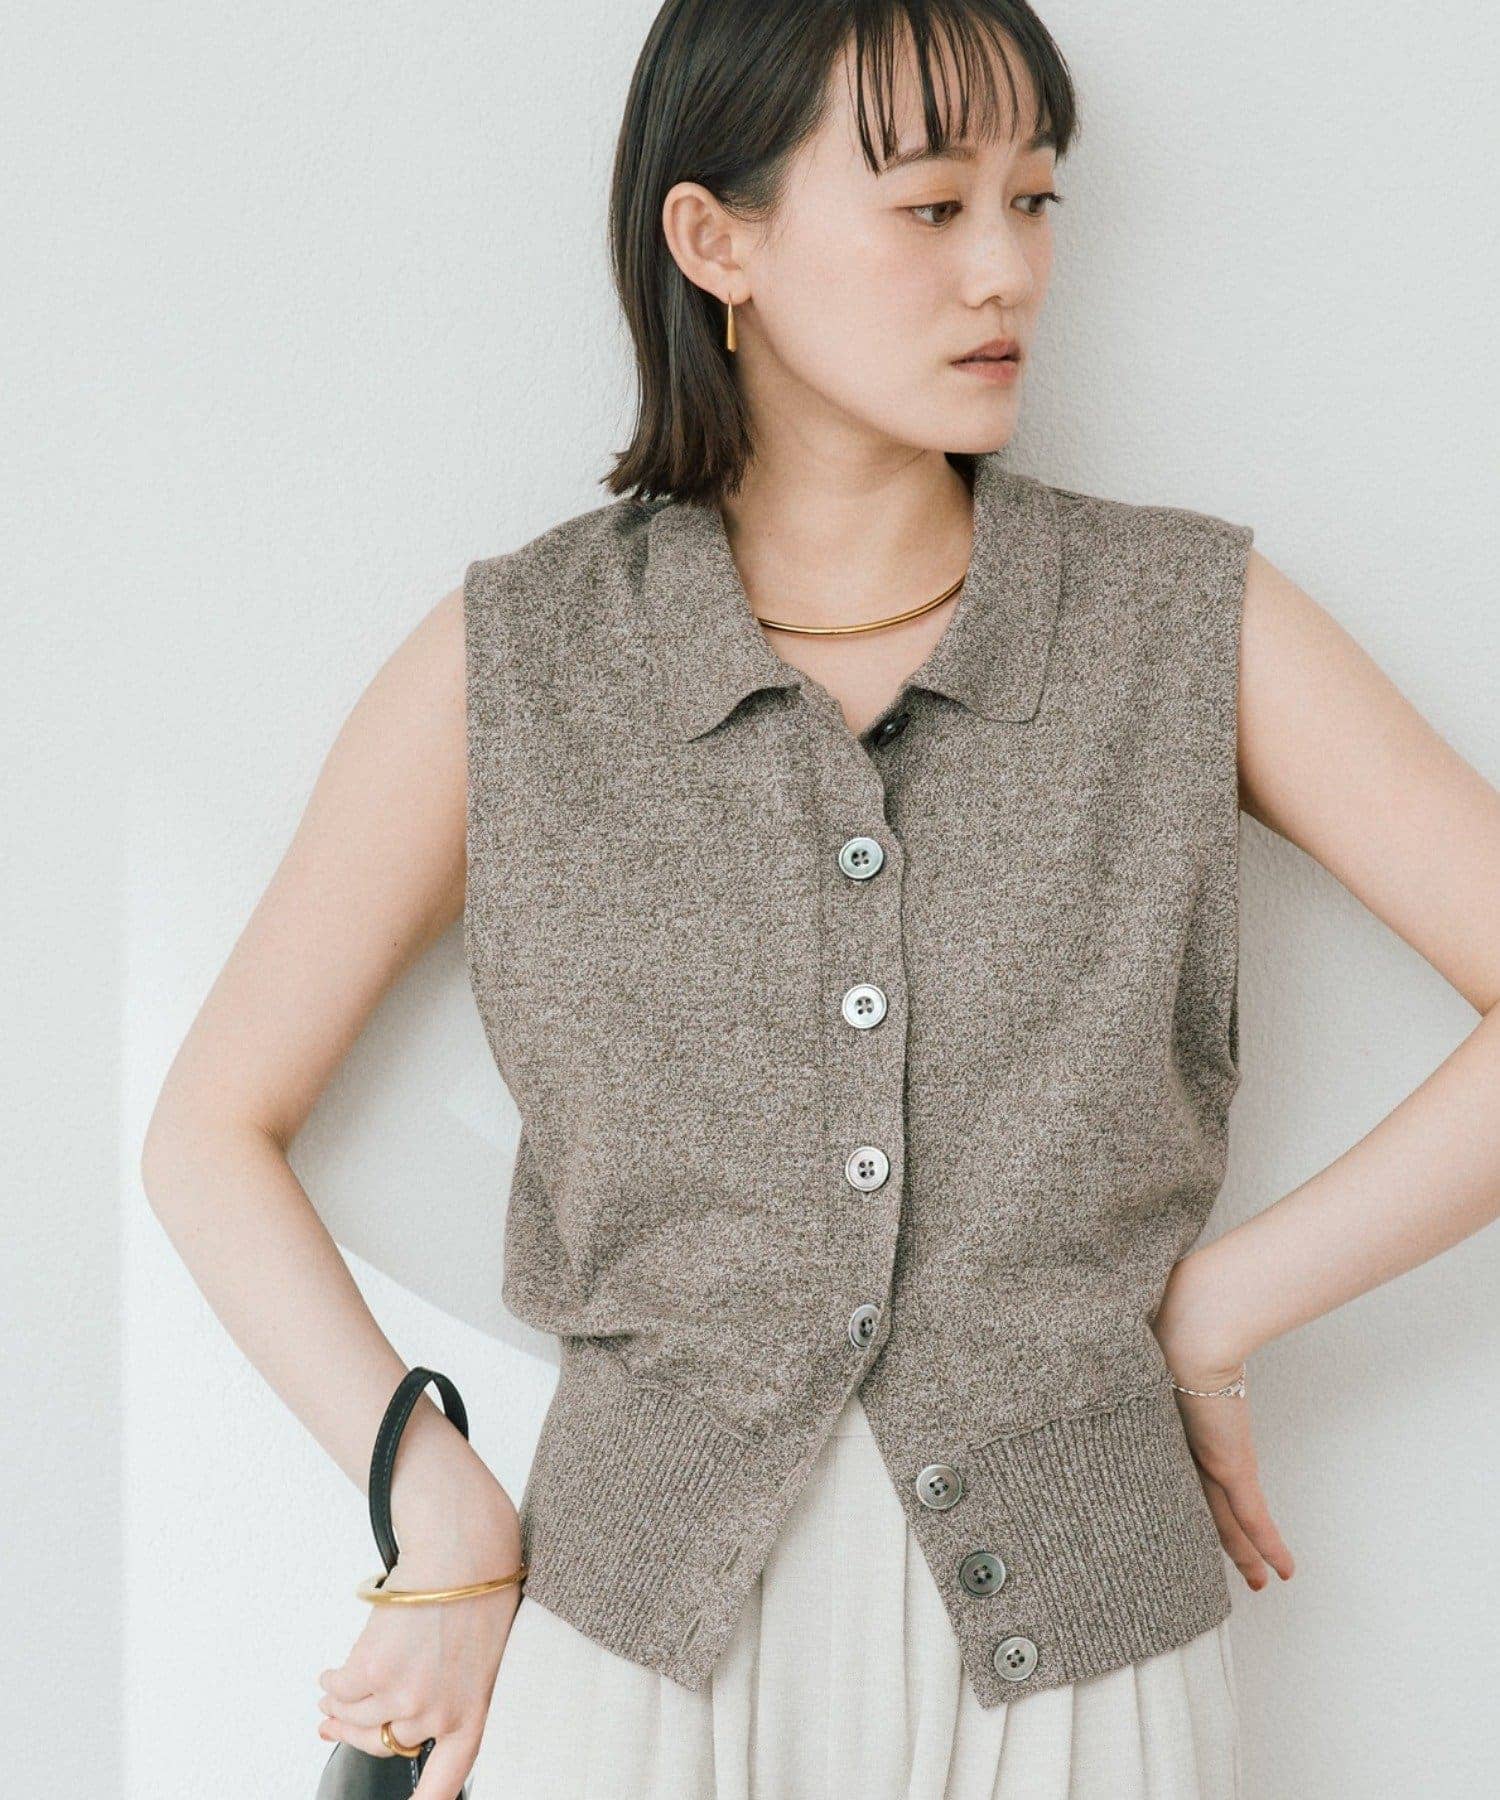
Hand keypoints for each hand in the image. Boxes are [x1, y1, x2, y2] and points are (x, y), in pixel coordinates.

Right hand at [316, 1501, 523, 1798]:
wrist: (464, 1550)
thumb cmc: (475, 1594)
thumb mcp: (474, 1656)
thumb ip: (436, 1694)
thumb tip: (372, 1721)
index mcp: (472, 1716)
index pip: (446, 1781)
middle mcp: (437, 1715)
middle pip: (382, 1745)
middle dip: (357, 1732)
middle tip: (338, 1721)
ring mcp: (404, 1696)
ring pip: (355, 1718)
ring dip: (339, 1706)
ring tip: (335, 1691)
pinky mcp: (374, 1672)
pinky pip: (339, 1689)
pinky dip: (332, 1681)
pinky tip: (333, 1672)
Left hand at [1153, 1324, 1295, 1593]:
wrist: (1185, 1332)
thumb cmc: (1170, 1327)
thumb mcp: (1165, 1350)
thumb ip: (1167, 1355)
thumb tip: (1154, 1330)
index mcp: (1164, 1429)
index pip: (1179, 1476)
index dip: (1187, 1504)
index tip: (1191, 1523)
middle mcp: (1180, 1454)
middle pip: (1200, 1510)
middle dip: (1216, 1542)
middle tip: (1231, 1568)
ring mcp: (1207, 1463)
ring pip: (1225, 1523)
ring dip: (1245, 1554)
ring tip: (1256, 1581)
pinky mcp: (1229, 1466)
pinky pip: (1253, 1519)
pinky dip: (1269, 1546)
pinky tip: (1282, 1571)